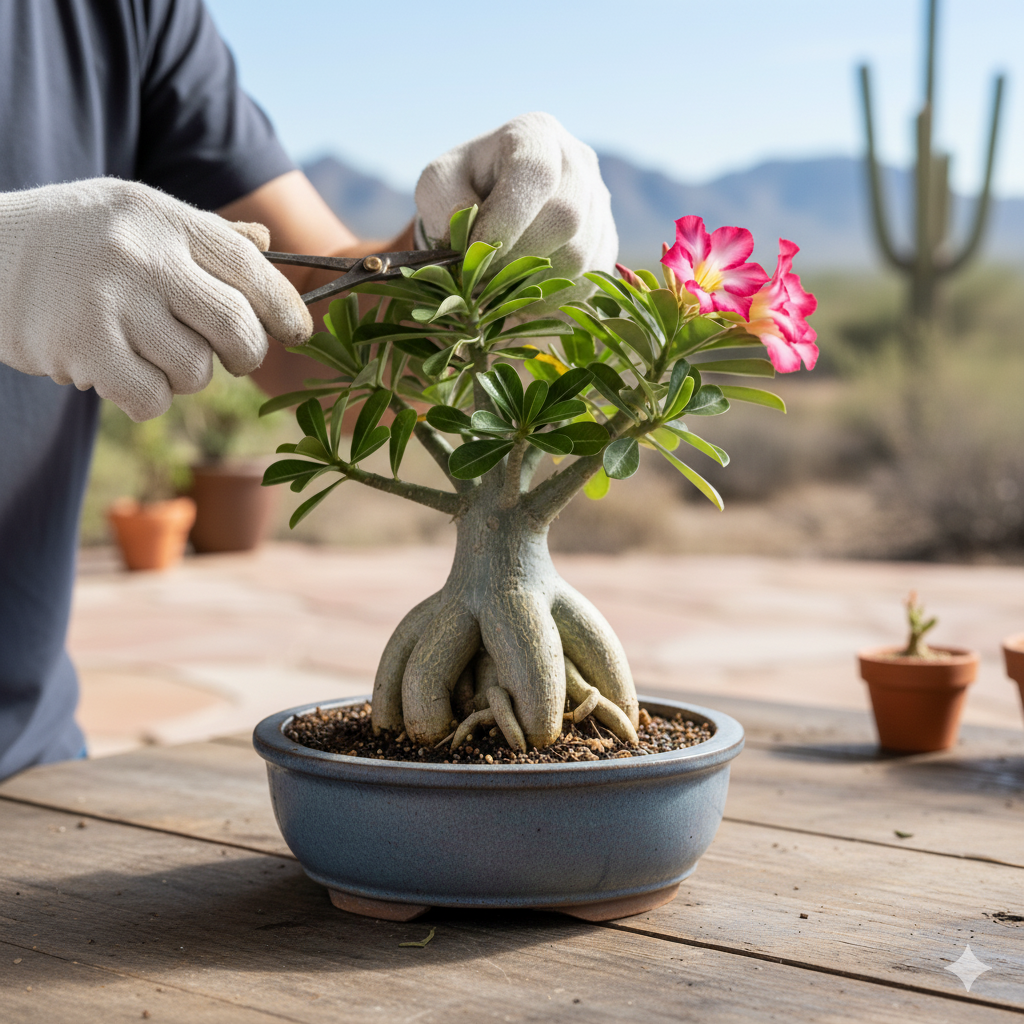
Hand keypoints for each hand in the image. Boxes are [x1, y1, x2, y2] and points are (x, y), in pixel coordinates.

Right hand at [0, 178, 311, 420]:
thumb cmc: (72, 239)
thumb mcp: (133, 214)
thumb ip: (201, 235)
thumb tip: (267, 248)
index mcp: (162, 216)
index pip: (248, 266)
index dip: (283, 307)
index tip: (298, 333)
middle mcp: (142, 254)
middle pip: (236, 327)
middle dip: (246, 354)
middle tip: (232, 357)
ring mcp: (111, 301)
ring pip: (195, 371)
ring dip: (182, 375)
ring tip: (147, 352)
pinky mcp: (83, 347)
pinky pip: (152, 398)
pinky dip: (145, 397)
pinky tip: (118, 372)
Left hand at [415, 113, 617, 287]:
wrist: (494, 205)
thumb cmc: (462, 190)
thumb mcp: (438, 183)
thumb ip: (445, 199)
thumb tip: (471, 226)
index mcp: (536, 134)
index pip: (535, 173)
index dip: (505, 220)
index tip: (473, 251)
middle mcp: (579, 162)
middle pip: (566, 217)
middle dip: (518, 256)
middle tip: (483, 274)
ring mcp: (599, 204)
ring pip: (580, 256)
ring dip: (533, 281)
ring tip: (498, 284)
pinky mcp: (606, 242)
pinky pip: (588, 281)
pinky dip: (551, 298)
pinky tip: (522, 293)